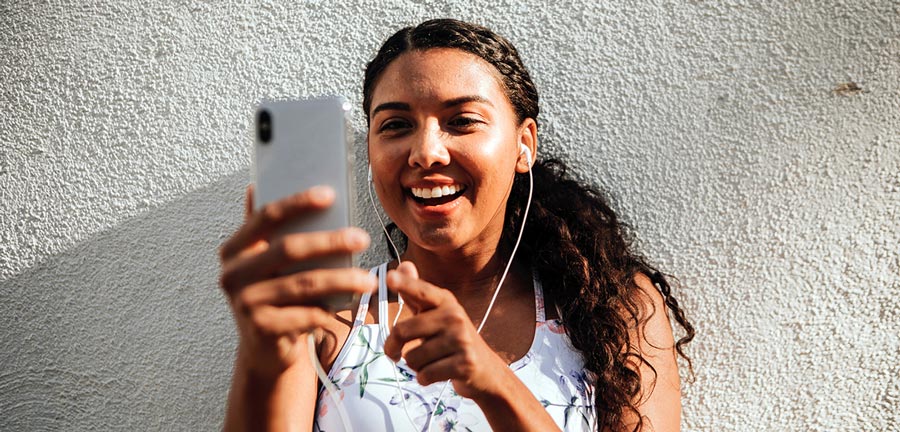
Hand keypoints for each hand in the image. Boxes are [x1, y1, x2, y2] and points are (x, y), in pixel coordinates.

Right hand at [218, 185, 375, 378]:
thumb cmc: (273, 294)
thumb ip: (265, 229)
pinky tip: (353, 303)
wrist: (264, 348)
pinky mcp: (261, 329)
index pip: (266, 217)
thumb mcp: (265, 261)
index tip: (330, 194)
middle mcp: (232, 274)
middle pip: (288, 249)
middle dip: (330, 242)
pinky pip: (306, 314)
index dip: (297, 203)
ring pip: (303, 284)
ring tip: (369, 279)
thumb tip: (257, 183)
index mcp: (234, 249)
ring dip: (342, 279)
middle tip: (362, 237)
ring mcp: (244, 303)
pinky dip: (333, 309)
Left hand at [383, 262, 507, 399]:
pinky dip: (424, 378)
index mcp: (445, 301)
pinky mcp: (465, 363)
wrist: (486, 370)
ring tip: (430, 361)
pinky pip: (425, 375)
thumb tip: (404, 264)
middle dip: (392, 347)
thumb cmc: (453, 340)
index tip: (390, 277)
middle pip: (402, 331)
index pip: (421, 291)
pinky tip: (438, 373)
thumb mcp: (436, 314)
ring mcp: (461, 340)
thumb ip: (416, 294)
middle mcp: (454, 316)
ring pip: (412, 358)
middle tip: (394, 352)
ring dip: (415, 365)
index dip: (405, 284)